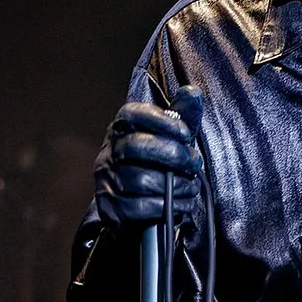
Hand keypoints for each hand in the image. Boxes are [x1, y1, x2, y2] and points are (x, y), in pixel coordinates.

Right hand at [94, 95, 201, 227]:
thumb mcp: (170, 139)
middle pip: (136, 146)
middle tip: (194, 163)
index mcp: (121, 130)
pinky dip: (168, 206)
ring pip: (140, 179)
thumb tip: (193, 92)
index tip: (186, 133)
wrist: (137, 209)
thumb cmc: (156, 166)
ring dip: (175, 184)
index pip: (133, 114)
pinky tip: (183, 204)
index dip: (161, 120)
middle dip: (173, 154)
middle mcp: (109, 152)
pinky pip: (140, 207)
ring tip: (191, 186)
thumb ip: (182, 115)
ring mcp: (106, 181)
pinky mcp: (111, 209)